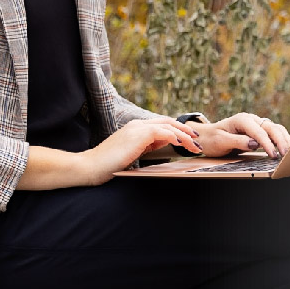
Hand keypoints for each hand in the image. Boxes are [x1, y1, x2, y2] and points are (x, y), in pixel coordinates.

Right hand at [87, 118, 203, 181]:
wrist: (91, 166)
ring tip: (195, 146)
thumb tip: (164, 144)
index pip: (162, 125)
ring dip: (185, 135)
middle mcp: (138, 124)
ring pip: (169, 126)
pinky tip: (183, 144)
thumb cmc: (109, 164)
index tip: (190, 140)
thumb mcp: (133, 153)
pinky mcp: (138, 134)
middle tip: (198, 141)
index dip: (178, 131)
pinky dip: (176, 137)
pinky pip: (163, 132)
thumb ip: (147, 146)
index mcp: (136, 128)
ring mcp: (138, 128)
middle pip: (168, 122)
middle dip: (186, 131)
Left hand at [194, 112, 289, 158]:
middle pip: (271, 127)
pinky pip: (274, 132)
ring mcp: (256, 124)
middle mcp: (251, 119)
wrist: (206, 136)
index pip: (259, 131)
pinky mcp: (259, 130)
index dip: (267, 144)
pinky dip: (282, 138)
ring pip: (275, 128)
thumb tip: (255, 144)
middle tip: (285, 154)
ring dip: (284, 139)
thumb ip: (238, 141)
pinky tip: (287, 146)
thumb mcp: (221, 141)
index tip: (273, 155)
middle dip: (280, 140)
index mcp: (242, 120)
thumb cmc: (212, 139)